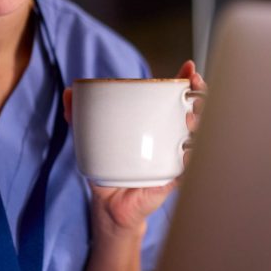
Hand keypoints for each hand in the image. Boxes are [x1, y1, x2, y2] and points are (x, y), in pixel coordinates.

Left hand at [62, 62, 206, 238]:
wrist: (110, 203)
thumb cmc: (109, 167)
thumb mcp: (92, 139)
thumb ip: (78, 116)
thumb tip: (68, 92)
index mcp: (158, 122)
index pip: (179, 97)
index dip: (188, 81)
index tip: (189, 68)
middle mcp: (172, 136)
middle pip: (197, 111)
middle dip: (201, 96)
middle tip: (194, 91)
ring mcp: (176, 156)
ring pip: (199, 135)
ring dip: (200, 123)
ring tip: (189, 118)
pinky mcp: (174, 178)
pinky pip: (190, 167)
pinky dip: (193, 158)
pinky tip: (189, 151)